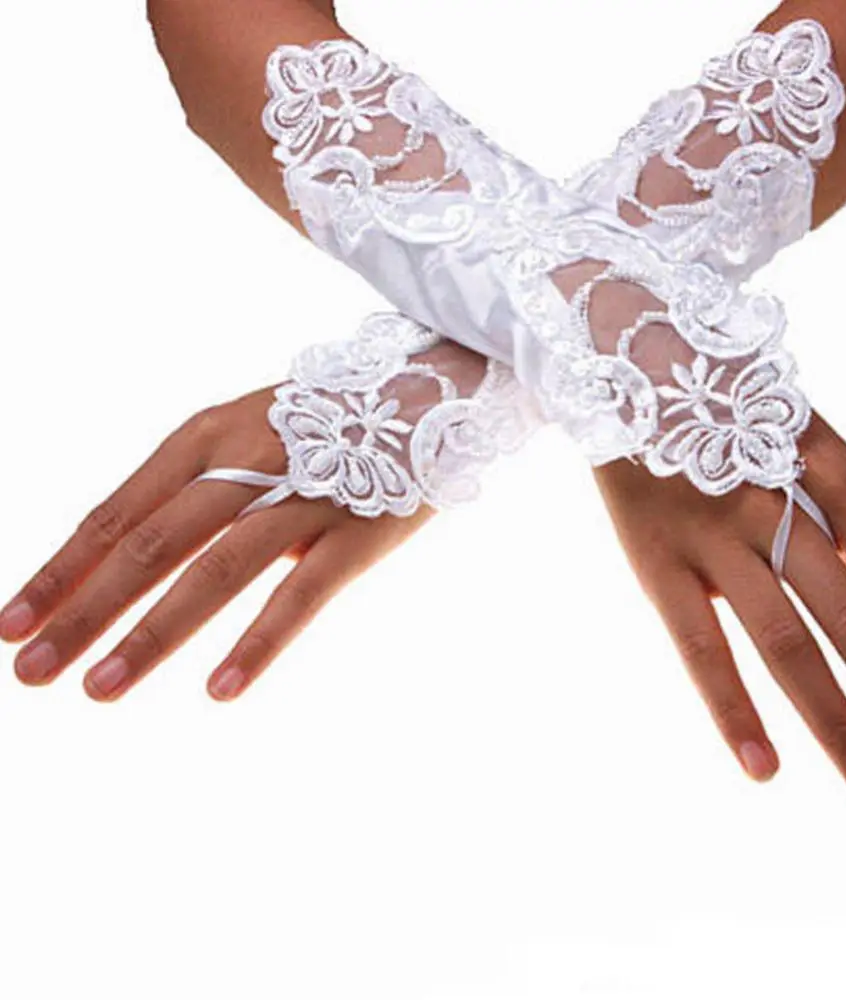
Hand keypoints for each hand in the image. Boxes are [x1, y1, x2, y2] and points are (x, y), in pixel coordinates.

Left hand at [0, 388, 428, 700]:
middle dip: (82, 611)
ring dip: (152, 633)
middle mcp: (244, 462)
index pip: (115, 513)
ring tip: (100, 688)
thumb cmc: (327, 425)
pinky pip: (302, 593)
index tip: (10, 625)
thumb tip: (126, 560)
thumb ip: (196, 490)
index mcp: (206, 438)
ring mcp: (302, 497)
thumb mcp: (247, 437)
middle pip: (147, 545)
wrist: (425, 391)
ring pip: (212, 572)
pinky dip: (259, 640)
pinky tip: (220, 688)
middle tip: (30, 672)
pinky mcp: (356, 532)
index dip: (59, 571)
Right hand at [595, 414, 845, 799]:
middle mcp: (775, 501)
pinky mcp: (653, 556)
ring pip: (785, 642)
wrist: (629, 353)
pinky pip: (697, 644)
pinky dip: (732, 709)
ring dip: (837, 720)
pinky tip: (765, 768)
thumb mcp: (796, 434)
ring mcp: (711, 532)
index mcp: (826, 464)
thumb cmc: (726, 403)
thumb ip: (835, 514)